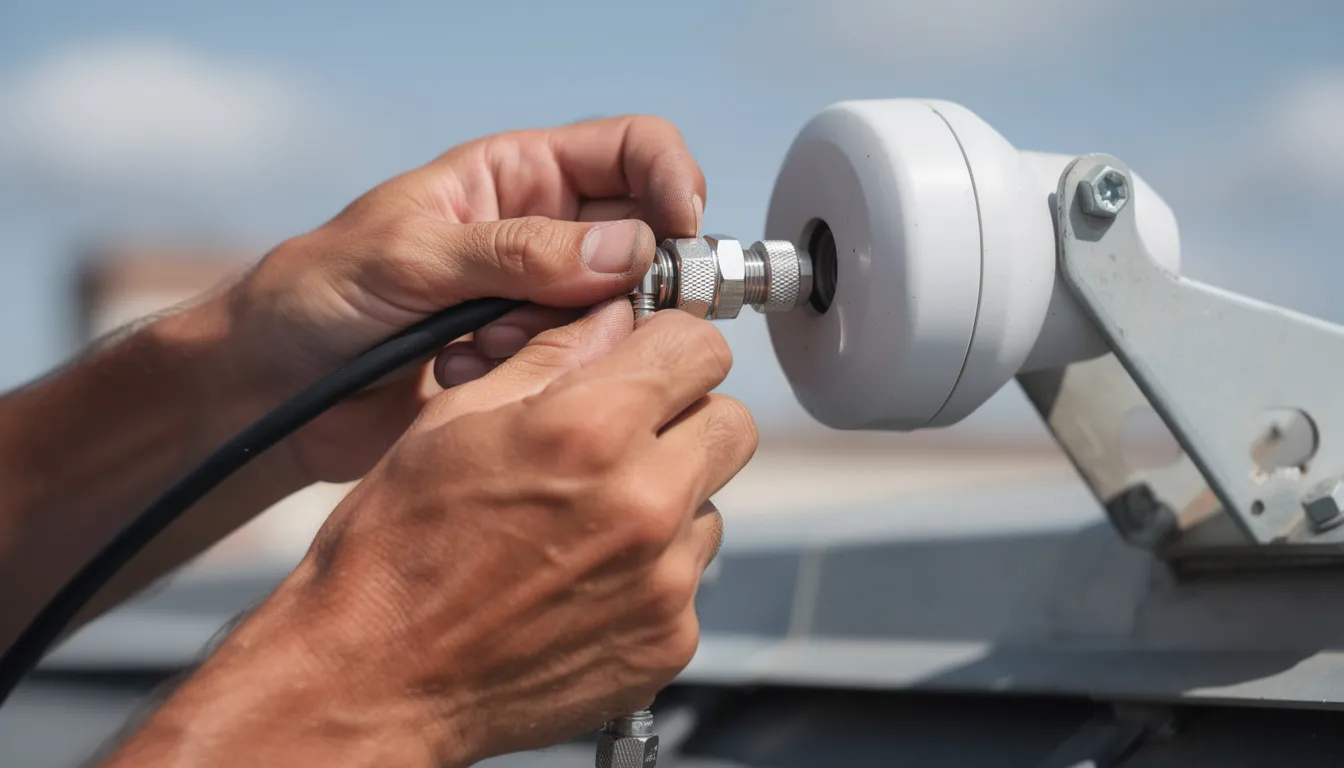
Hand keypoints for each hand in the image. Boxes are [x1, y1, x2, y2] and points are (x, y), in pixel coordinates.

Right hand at [122, 304, 757, 767]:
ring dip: (667, 498)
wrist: (376, 679)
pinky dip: (652, 570)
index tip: (652, 358)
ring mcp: (663, 579)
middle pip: (730, 423)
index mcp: (591, 428)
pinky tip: (583, 577)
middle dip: (686, 417)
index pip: (701, 347)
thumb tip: (611, 321)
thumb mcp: (453, 421)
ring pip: (710, 502)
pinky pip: (689, 577)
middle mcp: (644, 502)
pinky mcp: (668, 639)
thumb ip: (551, 358)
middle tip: (625, 436)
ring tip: (585, 520)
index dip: (672, 345)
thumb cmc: (395, 554)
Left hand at [225, 116, 705, 482]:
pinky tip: (468, 375)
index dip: (670, 180)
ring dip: (567, 339)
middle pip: (644, 242)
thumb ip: (519, 254)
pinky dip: (541, 379)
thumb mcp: (410, 257)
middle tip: (581, 316)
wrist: (271, 389)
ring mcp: (541, 305)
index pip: (631, 152)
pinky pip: (582, 372)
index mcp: (517, 177)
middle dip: (627, 284)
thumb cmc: (318, 294)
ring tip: (483, 346)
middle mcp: (544, 237)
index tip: (679, 229)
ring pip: (620, 316)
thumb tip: (631, 252)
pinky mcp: (532, 368)